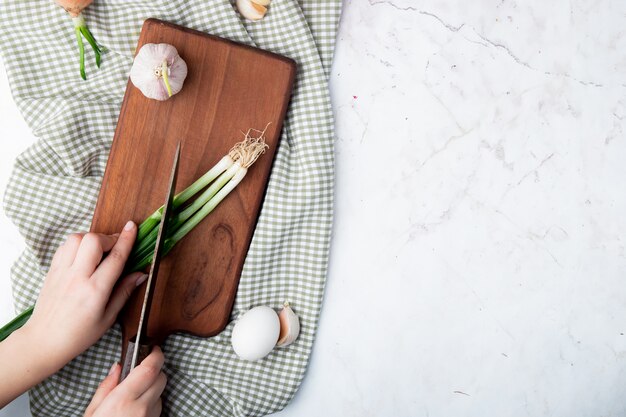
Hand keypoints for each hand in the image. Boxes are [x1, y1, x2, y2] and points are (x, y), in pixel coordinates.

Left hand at [23, 221, 146, 371]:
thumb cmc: (78, 335)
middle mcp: (77, 278)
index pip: (115, 257)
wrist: (44, 341)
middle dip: (108, 238)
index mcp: (95, 291)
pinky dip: (77, 245)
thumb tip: (141, 274)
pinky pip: (64, 247)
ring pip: (76, 238)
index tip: (133, 227)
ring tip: (99, 252)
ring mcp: (61, 272)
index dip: (127, 239)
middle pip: (93, 240)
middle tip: (115, 247)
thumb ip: (124, 292)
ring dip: (91, 239)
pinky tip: (84, 256)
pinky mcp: (52, 271)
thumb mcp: (108, 317)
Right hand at [85, 347, 165, 416]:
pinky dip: (152, 401)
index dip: (155, 355)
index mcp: (123, 400)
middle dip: (155, 369)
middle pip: (161, 378)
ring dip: (153, 387)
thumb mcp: (92, 411)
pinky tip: (138, 405)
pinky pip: (158, 406)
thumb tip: (118, 367)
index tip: (153, 349)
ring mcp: (150, 416)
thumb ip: (106, 387)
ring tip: (136, 392)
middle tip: (141, 369)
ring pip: (161, 392)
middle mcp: (141, 407)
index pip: (149, 369)